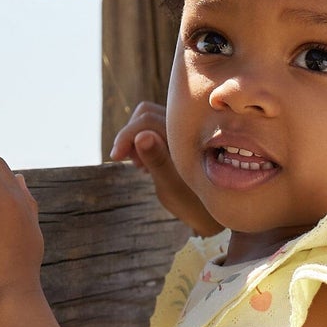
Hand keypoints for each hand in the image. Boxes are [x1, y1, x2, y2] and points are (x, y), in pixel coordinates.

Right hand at [109, 100, 220, 236]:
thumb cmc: (192, 203)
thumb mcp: (170, 185)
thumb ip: (156, 159)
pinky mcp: (182, 134)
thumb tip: (140, 136)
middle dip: (131, 136)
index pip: (146, 120)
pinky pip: (157, 126)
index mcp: (186, 133)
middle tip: (134, 164)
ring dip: (137, 138)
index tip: (115, 157)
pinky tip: (149, 164)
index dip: (126, 136)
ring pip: (150, 118)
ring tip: (142, 166)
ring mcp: (185, 127)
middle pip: (146, 114)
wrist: (212, 211)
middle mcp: (187, 124)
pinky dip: (146, 141)